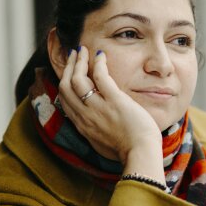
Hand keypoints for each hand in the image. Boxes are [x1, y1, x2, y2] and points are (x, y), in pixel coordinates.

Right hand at [56, 47, 163, 175]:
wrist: (141, 154)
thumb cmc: (128, 151)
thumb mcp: (103, 144)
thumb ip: (95, 131)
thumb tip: (94, 124)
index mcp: (82, 126)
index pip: (64, 101)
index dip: (64, 83)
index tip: (69, 72)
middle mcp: (85, 116)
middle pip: (65, 87)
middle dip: (68, 68)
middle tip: (73, 55)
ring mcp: (98, 108)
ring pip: (77, 79)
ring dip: (78, 62)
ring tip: (83, 51)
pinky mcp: (114, 101)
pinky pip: (100, 76)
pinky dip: (98, 63)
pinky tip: (101, 55)